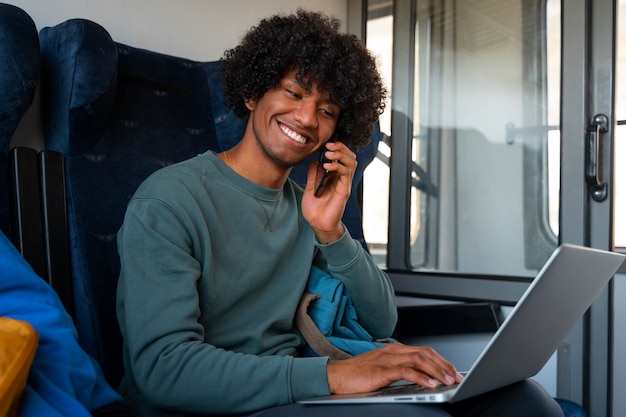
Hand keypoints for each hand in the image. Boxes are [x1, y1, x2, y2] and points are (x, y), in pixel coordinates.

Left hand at [302, 141, 356, 243]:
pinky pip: (346, 173)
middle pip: (350, 156)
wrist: (318, 224)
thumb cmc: (315, 209)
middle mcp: (341, 179)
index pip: (342, 157)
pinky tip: (327, 166)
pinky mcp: (344, 190)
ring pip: (351, 162)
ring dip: (340, 154)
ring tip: (328, 154)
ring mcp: (344, 184)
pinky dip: (338, 166)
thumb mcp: (310, 188)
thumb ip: (313, 175)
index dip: (337, 147)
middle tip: (329, 146)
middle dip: (341, 147)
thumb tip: (314, 162)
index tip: (326, 144)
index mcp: (334, 177)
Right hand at [326, 343, 463, 394]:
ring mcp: (388, 359)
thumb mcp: (383, 369)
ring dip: (437, 371)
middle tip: (457, 377)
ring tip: (448, 381)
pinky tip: (431, 384)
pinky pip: (407, 371)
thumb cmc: (357, 374)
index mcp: (394, 349)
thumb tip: (422, 378)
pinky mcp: (382, 370)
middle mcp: (393, 351)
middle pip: (425, 353)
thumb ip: (400, 369)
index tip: (453, 372)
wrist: (336, 376)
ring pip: (419, 360)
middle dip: (444, 365)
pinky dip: (422, 377)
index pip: (424, 351)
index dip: (441, 361)